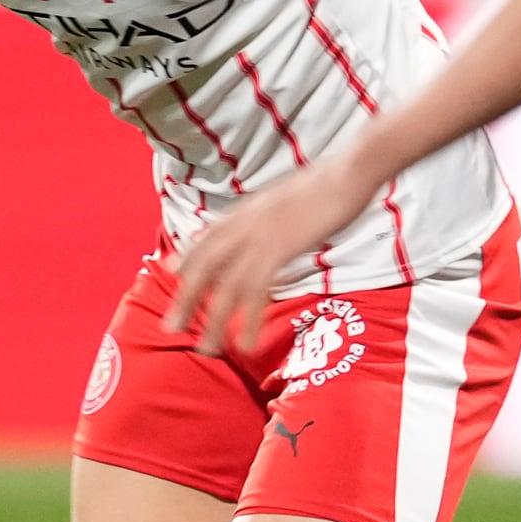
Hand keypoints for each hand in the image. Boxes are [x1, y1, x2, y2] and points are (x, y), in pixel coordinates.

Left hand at [162, 166, 373, 356]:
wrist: (348, 172)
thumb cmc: (327, 183)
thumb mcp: (286, 195)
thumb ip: (265, 212)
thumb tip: (256, 220)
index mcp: (246, 210)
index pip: (207, 237)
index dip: (187, 257)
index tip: (173, 273)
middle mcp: (244, 223)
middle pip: (204, 266)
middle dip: (186, 298)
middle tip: (172, 327)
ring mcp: (259, 237)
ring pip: (225, 286)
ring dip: (213, 320)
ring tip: (208, 348)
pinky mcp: (277, 250)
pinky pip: (255, 291)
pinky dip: (248, 320)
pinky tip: (246, 343)